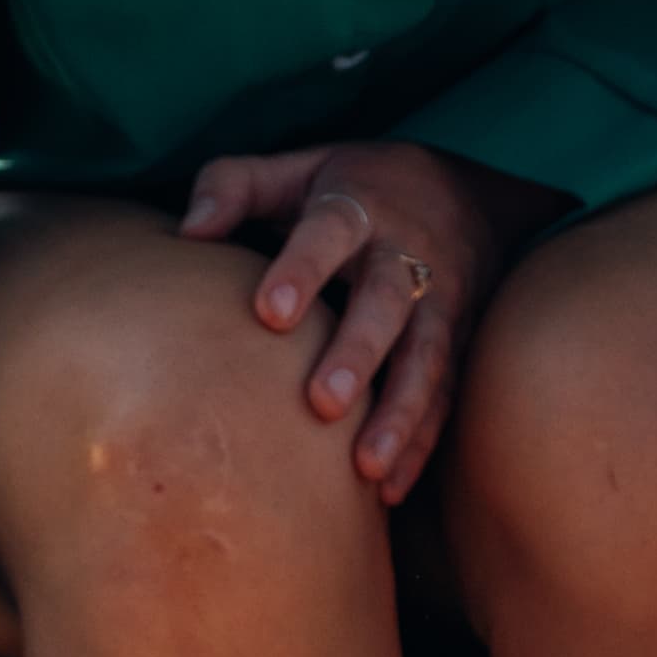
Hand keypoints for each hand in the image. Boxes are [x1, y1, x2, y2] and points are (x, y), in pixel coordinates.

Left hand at [177, 135, 537, 504]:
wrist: (469, 195)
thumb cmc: (352, 188)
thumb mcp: (298, 168)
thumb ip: (236, 186)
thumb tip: (187, 232)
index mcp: (358, 206)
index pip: (329, 232)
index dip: (302, 270)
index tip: (269, 313)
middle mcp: (406, 254)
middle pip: (387, 301)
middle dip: (359, 353)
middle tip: (323, 404)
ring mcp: (440, 302)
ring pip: (426, 359)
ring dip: (399, 414)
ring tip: (365, 467)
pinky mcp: (457, 344)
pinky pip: (444, 396)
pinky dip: (421, 443)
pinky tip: (388, 488)